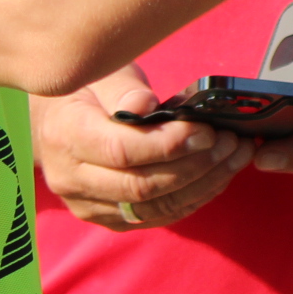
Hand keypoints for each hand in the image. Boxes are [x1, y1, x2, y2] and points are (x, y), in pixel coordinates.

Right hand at [30, 64, 253, 230]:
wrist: (56, 121)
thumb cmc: (86, 89)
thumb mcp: (101, 74)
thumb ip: (123, 89)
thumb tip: (146, 104)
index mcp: (65, 136)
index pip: (120, 151)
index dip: (168, 144)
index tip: (206, 130)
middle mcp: (71, 179)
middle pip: (141, 186)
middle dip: (195, 165)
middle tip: (231, 142)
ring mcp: (89, 205)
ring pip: (154, 207)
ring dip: (203, 184)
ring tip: (236, 156)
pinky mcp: (110, 219)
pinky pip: (157, 216)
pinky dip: (194, 198)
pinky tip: (219, 175)